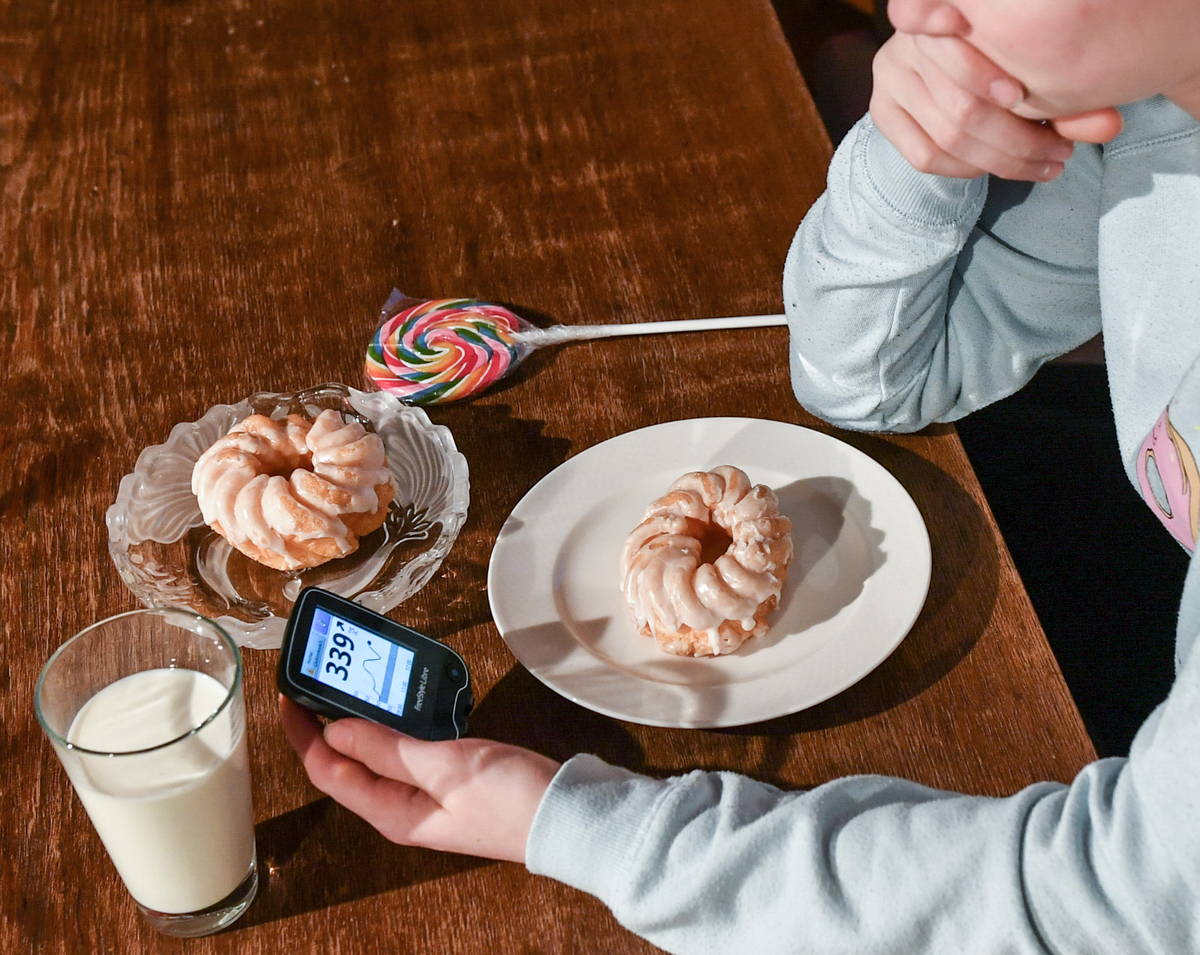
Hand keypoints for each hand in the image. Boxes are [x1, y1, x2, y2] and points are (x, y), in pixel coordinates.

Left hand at [279, 696, 560, 862]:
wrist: (565, 814)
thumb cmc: (511, 800)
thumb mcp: (444, 766)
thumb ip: (387, 748)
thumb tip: (335, 732)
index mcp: (392, 812)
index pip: (326, 770)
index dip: (301, 732)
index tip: (288, 693)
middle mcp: (401, 807)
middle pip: (344, 762)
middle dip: (322, 722)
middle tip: (313, 680)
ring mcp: (424, 794)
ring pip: (373, 754)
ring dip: (356, 720)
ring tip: (344, 684)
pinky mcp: (447, 780)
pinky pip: (404, 751)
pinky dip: (392, 724)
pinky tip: (395, 703)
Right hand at [869, 32, 1121, 180]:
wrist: (955, 60)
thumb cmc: (1009, 57)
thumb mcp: (1042, 67)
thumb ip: (1075, 96)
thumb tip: (1109, 127)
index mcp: (949, 9)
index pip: (955, 42)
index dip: (980, 73)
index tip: (1017, 95)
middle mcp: (910, 39)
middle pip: (963, 106)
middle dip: (1018, 139)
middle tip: (1061, 153)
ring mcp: (890, 75)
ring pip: (949, 135)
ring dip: (1002, 160)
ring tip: (1045, 164)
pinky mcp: (882, 110)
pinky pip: (925, 155)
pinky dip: (964, 168)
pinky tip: (993, 168)